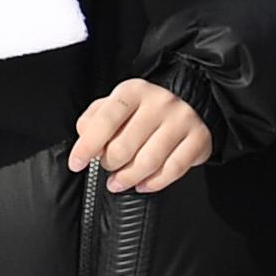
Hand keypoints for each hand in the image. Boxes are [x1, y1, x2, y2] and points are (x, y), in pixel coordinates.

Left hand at [69, 79, 214, 194]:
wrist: (191, 102)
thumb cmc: (144, 110)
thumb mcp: (116, 104)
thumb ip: (95, 119)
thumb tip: (84, 138)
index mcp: (133, 91)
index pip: (105, 121)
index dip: (86, 146)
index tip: (77, 163)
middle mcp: (159, 102)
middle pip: (124, 147)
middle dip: (109, 164)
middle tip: (108, 168)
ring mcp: (181, 120)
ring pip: (148, 162)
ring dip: (128, 178)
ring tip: (119, 182)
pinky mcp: (199, 138)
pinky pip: (173, 170)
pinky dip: (154, 183)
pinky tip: (143, 184)